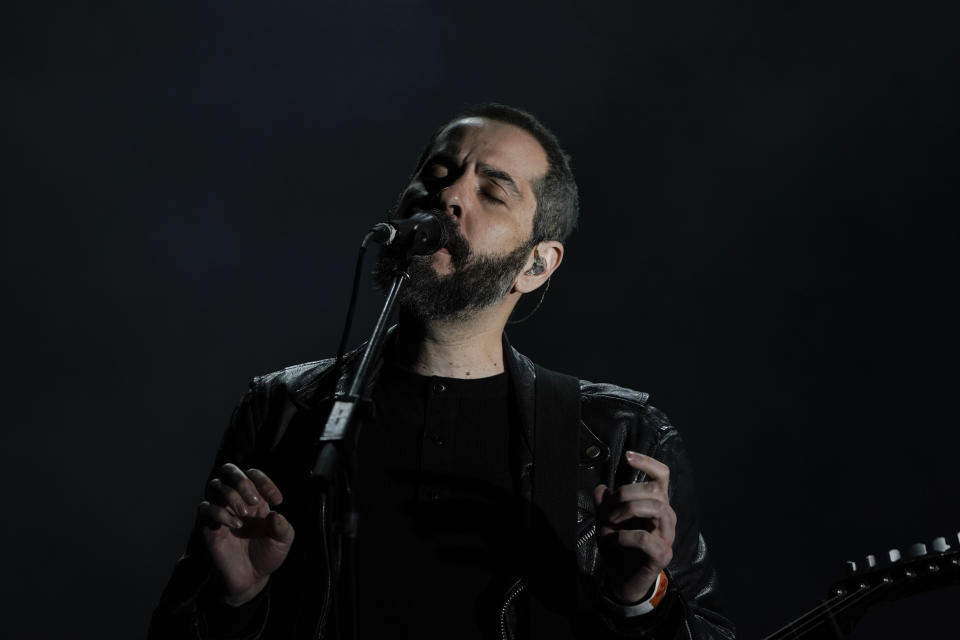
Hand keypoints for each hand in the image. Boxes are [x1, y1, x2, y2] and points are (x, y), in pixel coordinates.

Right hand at [197, 463, 294, 605]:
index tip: (277, 500)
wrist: (250, 579)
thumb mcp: (283, 540)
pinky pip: (205, 508)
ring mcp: (220, 512)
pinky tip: (235, 525)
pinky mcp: (207, 527)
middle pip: (228, 470)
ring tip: (244, 514)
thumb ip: (283, 527)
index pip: (252, 474)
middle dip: (242, 480)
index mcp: (255, 498)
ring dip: (231, 495)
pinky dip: (220, 513)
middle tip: (254, 501)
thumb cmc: (267, 555)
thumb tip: (275, 515)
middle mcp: (236, 500)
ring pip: (215, 486)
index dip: (264, 481)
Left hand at [593, 451, 675, 602]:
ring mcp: (667, 535)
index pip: (662, 476)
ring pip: (656, 508)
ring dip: (627, 510)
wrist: (622, 579)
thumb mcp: (605, 522)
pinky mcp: (662, 554)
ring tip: (611, 521)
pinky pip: (644, 537)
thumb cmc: (618, 548)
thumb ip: (604, 505)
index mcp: (655, 503)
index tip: (628, 456)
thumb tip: (601, 488)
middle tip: (607, 508)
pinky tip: (613, 541)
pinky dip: (623, 536)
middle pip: (654, 490)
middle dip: (626, 493)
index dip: (648, 462)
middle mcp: (666, 516)